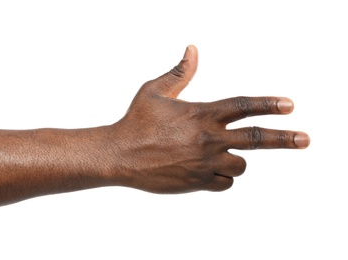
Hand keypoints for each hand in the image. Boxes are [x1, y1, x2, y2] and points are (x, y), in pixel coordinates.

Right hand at [109, 45, 309, 192]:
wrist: (119, 155)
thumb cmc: (136, 121)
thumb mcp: (154, 91)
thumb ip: (179, 73)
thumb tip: (192, 50)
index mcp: (201, 114)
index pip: (243, 106)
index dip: (269, 104)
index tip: (289, 105)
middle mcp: (208, 139)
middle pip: (256, 138)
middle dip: (284, 138)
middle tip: (305, 140)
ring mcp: (205, 163)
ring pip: (241, 165)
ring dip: (237, 160)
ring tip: (220, 155)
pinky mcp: (198, 183)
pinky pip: (225, 184)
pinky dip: (223, 178)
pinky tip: (208, 171)